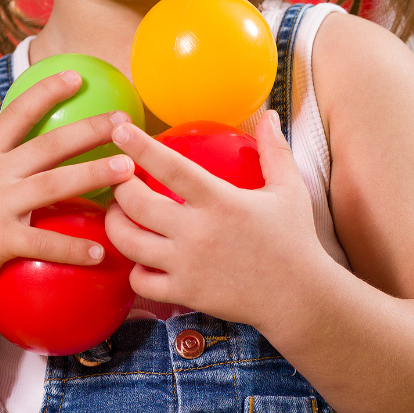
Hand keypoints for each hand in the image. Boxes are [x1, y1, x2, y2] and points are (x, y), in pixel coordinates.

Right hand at [0, 70, 137, 303]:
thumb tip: (20, 157)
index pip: (17, 113)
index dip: (47, 91)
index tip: (76, 74)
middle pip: (49, 144)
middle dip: (90, 128)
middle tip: (125, 121)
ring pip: (54, 184)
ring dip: (94, 175)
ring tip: (128, 171)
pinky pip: (45, 242)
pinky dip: (74, 248)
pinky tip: (101, 252)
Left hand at [105, 111, 333, 330]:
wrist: (298, 297)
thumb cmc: (295, 240)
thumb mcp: (290, 190)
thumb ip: (274, 151)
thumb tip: (269, 115)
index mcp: (221, 201)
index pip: (171, 167)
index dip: (141, 147)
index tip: (120, 130)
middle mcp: (198, 232)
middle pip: (136, 204)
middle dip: (118, 187)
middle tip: (119, 179)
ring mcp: (187, 265)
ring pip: (129, 243)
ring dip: (115, 224)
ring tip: (120, 215)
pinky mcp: (185, 293)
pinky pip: (140, 282)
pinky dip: (135, 269)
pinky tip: (143, 260)